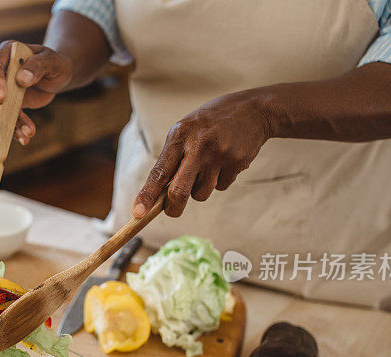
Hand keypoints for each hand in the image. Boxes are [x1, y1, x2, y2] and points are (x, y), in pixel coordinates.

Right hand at [0, 40, 72, 144]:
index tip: (1, 99)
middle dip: (2, 113)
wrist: (58, 74)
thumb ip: (38, 66)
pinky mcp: (7, 103)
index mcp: (6, 52)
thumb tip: (22, 79)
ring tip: (27, 135)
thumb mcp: (52, 61)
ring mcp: (0, 88)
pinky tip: (25, 136)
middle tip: (18, 127)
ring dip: (10, 124)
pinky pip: (5, 118)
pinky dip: (14, 128)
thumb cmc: (55, 62)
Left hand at [133, 90, 273, 217]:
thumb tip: (159, 193)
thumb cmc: (211, 123)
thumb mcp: (187, 129)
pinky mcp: (236, 163)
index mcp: (180, 135)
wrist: (253, 110)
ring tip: (207, 167)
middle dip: (173, 208)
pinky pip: (221, 187)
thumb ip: (173, 157)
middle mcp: (198, 146)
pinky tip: (224, 162)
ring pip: (201, 194)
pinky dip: (219, 181)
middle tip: (172, 210)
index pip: (159, 172)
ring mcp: (219, 155)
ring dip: (200, 190)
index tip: (138, 213)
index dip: (147, 195)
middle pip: (179, 192)